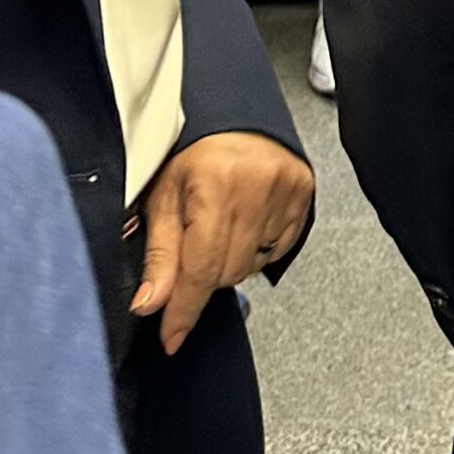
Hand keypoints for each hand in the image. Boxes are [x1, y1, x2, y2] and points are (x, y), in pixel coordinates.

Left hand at [133, 130, 315, 356]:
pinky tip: (246, 222)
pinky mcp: (304, 193)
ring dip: (231, 260)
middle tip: (194, 243)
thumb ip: (159, 255)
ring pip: (252, 265)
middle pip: (227, 272)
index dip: (183, 309)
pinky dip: (258, 248)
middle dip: (204, 272)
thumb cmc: (194, 152)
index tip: (171, 338)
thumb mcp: (164, 197)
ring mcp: (285, 189)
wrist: (236, 115)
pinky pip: (279, 249)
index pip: (199, 267)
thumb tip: (149, 305)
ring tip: (221, 225)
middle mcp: (256, 185)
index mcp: (215, 183)